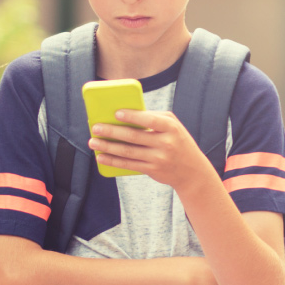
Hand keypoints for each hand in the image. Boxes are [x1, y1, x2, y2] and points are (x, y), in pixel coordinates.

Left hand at [89, 109, 218, 191]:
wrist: (192, 171)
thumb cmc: (178, 141)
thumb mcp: (173, 126)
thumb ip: (154, 118)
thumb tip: (126, 114)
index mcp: (170, 128)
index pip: (149, 120)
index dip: (132, 117)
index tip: (116, 113)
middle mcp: (165, 143)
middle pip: (134, 137)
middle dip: (112, 132)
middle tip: (95, 128)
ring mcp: (158, 158)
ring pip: (128, 152)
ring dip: (108, 147)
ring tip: (93, 142)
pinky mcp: (151, 170)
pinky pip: (129, 165)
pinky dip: (113, 161)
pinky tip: (101, 157)